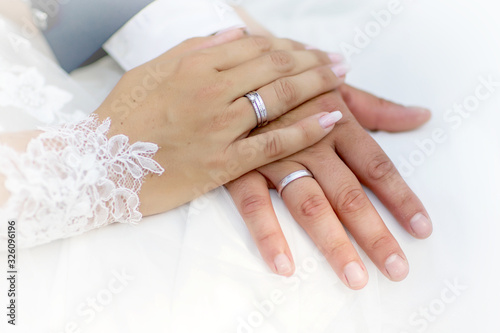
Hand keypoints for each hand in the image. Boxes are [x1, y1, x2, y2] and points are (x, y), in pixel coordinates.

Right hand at [94, 30, 346, 215]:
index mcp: (192, 63)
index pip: (255, 47)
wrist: (100, 167)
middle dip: (312, 61)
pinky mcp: (223, 162)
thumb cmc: (123, 117)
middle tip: (338, 61)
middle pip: (274, 67)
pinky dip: (306, 129)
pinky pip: (274, 142)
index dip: (289, 47)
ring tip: (341, 79)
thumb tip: (234, 33)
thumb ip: (194, 48)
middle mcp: (210, 89)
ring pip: (279, 97)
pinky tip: (331, 118)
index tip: (310, 50)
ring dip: (317, 85)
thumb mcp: (151, 71)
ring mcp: (218, 126)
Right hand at [226, 84, 432, 288]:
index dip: (401, 199)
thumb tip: (421, 115)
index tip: (421, 229)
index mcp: (338, 122)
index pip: (377, 167)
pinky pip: (254, 203)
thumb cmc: (290, 80)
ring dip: (332, 242)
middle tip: (395, 268)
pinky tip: (284, 265)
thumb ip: (377, 107)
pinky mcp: (241, 167)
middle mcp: (311, 142)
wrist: (232, 67)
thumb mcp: (335, 86)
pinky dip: (268, 233)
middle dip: (374, 233)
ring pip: (309, 204)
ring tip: (354, 277)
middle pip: (348, 194)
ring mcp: (275, 157)